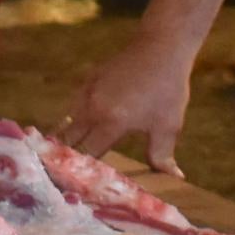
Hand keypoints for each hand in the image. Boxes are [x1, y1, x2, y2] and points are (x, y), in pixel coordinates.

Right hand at [58, 36, 195, 175]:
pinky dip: (73, 120)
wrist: (161, 47)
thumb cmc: (168, 89)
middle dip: (64, 158)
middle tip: (59, 177)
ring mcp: (88, 91)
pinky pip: (75, 106)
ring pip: (68, 121)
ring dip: (66, 139)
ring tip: (63, 157)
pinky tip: (78, 130)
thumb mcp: (168, 126)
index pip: (86, 154)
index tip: (73, 187)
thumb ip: (163, 156)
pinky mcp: (89, 80)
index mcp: (111, 122)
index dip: (80, 172)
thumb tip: (175, 180)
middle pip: (67, 139)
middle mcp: (92, 107)